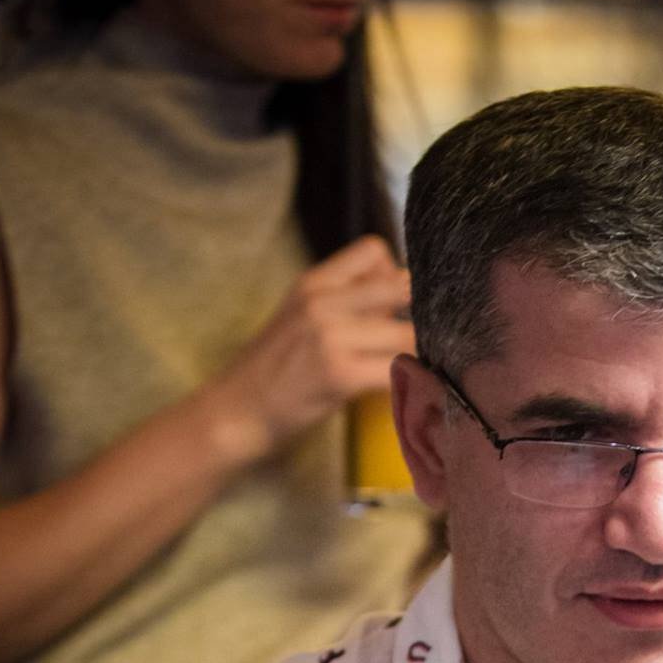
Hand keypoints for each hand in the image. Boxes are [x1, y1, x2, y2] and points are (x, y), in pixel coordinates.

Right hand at [201, 234, 413, 466]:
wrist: (236, 411)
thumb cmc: (275, 371)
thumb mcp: (303, 318)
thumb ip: (348, 303)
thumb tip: (400, 297)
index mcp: (315, 282)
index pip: (374, 250)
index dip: (397, 275)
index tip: (398, 307)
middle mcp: (323, 301)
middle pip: (402, 286)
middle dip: (423, 314)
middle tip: (426, 341)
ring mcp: (330, 336)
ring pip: (407, 333)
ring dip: (423, 354)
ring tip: (421, 371)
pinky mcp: (339, 374)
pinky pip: (396, 370)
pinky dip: (413, 383)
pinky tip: (412, 393)